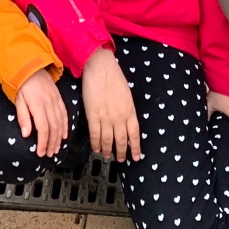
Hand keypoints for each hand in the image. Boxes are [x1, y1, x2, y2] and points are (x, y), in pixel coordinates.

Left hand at [14, 68, 68, 158]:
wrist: (30, 66)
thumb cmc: (21, 84)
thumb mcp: (18, 100)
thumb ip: (23, 117)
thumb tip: (26, 134)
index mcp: (38, 105)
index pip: (43, 128)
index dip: (43, 142)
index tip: (40, 153)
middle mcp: (49, 104)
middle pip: (53, 128)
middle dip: (52, 143)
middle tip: (49, 154)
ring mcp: (56, 100)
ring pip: (60, 123)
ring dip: (59, 138)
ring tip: (56, 149)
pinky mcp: (59, 97)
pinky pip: (64, 114)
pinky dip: (65, 126)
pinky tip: (64, 135)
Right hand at [81, 47, 141, 162]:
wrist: (100, 68)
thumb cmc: (114, 77)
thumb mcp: (127, 95)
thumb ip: (127, 109)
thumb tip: (126, 121)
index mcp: (130, 111)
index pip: (135, 134)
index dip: (135, 148)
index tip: (136, 157)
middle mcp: (119, 117)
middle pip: (121, 140)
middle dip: (121, 152)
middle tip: (120, 160)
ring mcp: (106, 118)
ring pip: (108, 140)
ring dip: (108, 150)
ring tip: (108, 156)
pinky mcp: (93, 116)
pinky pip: (95, 134)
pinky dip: (96, 143)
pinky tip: (96, 149)